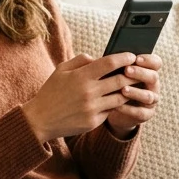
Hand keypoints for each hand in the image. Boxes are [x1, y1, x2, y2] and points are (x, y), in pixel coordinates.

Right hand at [21, 52, 138, 142]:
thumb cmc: (51, 92)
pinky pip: (111, 111)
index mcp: (81, 76)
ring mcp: (92, 109)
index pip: (110, 63)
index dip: (124, 58)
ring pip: (120, 97)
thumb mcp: (61, 70)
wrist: (40, 120)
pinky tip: (117, 100)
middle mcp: (89, 92)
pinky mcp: (94, 122)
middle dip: (132, 74)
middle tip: (137, 70)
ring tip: (131, 85)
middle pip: (121, 80)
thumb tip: (99, 58)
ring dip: (127, 90)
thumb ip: (81, 60)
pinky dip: (115, 105)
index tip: (131, 56)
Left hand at [106, 54, 161, 137]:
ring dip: (136, 92)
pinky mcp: (146, 114)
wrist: (112, 109)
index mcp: (148, 71)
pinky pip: (140, 112)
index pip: (156, 63)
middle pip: (153, 77)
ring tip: (123, 89)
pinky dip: (129, 109)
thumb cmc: (113, 85)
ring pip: (148, 96)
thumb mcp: (112, 74)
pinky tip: (117, 106)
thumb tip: (88, 57)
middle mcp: (153, 85)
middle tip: (126, 70)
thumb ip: (107, 65)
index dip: (148, 60)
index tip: (136, 58)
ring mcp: (151, 101)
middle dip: (140, 73)